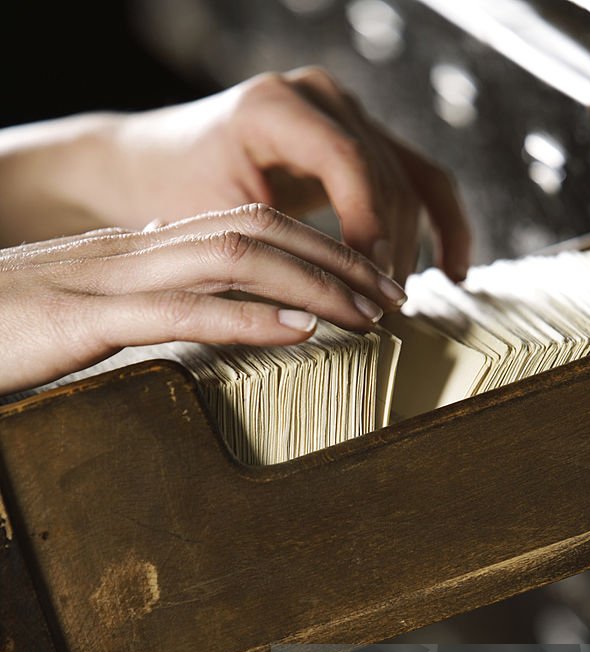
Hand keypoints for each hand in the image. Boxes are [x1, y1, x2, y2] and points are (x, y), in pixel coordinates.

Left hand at [0, 68, 470, 283]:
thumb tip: (336, 307)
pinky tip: (453, 270)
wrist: (156, 165)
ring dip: (412, 247)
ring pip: (406, 181)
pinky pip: (415, 178)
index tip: (372, 287)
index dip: (368, 228)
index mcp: (275, 105)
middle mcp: (318, 95)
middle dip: (391, 249)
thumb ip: (276, 252)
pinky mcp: (358, 137)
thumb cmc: (173, 195)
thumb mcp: (216, 225)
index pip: (347, 162)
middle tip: (384, 313)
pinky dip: (438, 223)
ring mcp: (344, 111)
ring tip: (399, 305)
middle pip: (384, 175)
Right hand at [0, 205, 406, 394]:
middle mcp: (136, 252)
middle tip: (395, 296)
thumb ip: (149, 306)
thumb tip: (202, 314)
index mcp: (141, 249)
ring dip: (314, 284)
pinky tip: (300, 330)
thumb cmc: (8, 327)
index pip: (248, 226)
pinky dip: (249, 318)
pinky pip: (182, 310)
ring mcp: (112, 280)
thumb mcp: (93, 312)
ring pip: (233, 259)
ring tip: (370, 315)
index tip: (368, 284)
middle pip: (259, 231)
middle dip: (338, 260)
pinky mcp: (86, 319)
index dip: (319, 248)